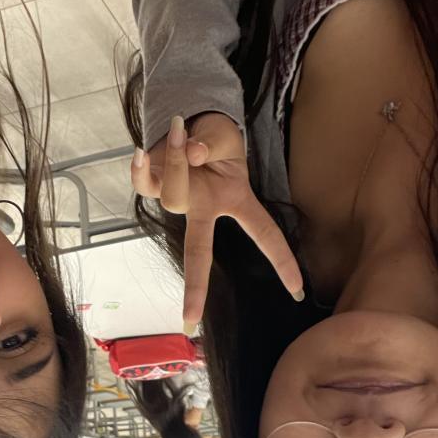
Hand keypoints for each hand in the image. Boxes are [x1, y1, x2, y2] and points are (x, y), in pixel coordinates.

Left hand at [132, 113, 303, 328]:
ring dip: (174, 162)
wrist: (187, 119)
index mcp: (234, 200)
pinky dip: (140, 168)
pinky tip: (139, 152)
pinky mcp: (152, 185)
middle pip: (200, 249)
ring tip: (180, 127)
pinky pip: (142, 183)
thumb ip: (209, 143)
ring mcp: (178, 200)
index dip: (281, 260)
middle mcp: (205, 207)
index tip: (297, 291)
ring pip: (171, 196)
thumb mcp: (223, 135)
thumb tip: (189, 154)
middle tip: (189, 319)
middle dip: (196, 284)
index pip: (263, 232)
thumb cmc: (213, 137)